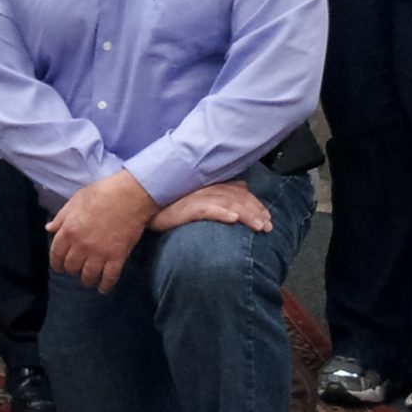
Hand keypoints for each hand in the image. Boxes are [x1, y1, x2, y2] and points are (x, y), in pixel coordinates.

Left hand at [46, 170, 156, 290]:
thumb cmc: (101, 193)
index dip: (56, 263)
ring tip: (88, 280)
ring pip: (88, 276)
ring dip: (86, 280)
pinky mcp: (117, 257)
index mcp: (69, 231)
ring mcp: (100, 253)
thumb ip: (61, 217)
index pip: (56, 254)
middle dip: (72, 270)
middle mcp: (81, 246)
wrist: (129, 195)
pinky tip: (103, 288)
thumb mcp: (75, 201)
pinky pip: (109, 278)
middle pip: (71, 267)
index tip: (59, 267)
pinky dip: (105, 286)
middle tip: (75, 270)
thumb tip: (49, 229)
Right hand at [150, 180, 271, 232]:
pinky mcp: (185, 207)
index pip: (238, 192)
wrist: (142, 206)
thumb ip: (220, 190)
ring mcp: (195, 197)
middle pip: (237, 197)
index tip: (267, 217)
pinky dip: (222, 212)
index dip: (255, 204)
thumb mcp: (196, 196)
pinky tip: (233, 218)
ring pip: (227, 203)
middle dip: (256, 211)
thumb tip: (242, 187)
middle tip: (269, 226)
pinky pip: (207, 209)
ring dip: (246, 214)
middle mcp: (204, 188)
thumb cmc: (169, 203)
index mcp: (209, 184)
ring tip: (259, 226)